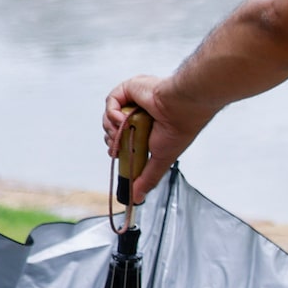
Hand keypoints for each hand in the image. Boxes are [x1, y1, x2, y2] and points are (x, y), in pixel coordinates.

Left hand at [100, 74, 207, 199]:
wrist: (180, 108)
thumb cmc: (178, 130)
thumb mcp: (161, 160)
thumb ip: (148, 178)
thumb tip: (137, 198)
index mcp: (146, 130)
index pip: (122, 140)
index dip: (115, 147)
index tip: (117, 153)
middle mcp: (138, 116)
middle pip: (111, 130)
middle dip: (113, 139)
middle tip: (124, 141)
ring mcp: (133, 102)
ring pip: (108, 118)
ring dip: (114, 127)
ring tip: (128, 127)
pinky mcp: (128, 89)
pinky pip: (110, 102)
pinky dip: (112, 112)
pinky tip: (124, 118)